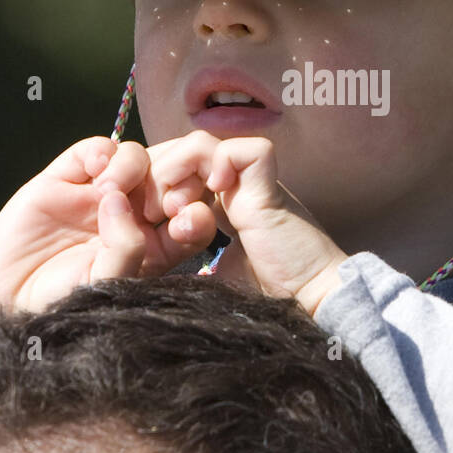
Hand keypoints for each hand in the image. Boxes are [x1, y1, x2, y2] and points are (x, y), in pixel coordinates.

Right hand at [0, 137, 217, 359]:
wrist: (5, 304)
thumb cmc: (61, 306)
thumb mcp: (104, 287)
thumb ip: (126, 248)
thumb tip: (119, 199)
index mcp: (157, 246)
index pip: (197, 215)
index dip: (200, 209)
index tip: (184, 220)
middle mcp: (135, 215)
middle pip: (175, 175)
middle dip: (176, 179)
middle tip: (157, 204)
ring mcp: (102, 194)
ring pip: (139, 157)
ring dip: (134, 168)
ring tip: (108, 194)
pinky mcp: (67, 178)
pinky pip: (97, 148)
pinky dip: (102, 153)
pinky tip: (94, 175)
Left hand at [141, 131, 348, 316]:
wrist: (310, 307)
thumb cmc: (267, 303)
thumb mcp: (213, 282)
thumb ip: (189, 269)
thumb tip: (157, 276)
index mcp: (221, 209)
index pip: (176, 174)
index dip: (154, 186)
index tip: (142, 219)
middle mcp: (235, 191)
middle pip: (180, 154)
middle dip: (155, 175)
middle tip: (151, 212)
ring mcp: (252, 187)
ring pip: (202, 145)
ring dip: (175, 169)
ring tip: (171, 207)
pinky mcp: (269, 189)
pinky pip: (243, 150)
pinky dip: (219, 163)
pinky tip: (209, 196)